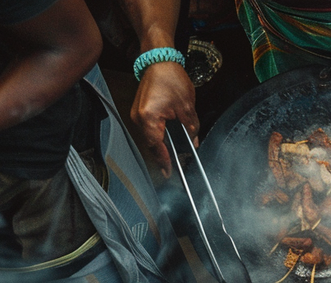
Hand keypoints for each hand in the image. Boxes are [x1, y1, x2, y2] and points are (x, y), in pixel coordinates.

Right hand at [131, 62, 198, 176]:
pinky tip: (165, 142)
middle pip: (151, 144)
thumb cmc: (171, 79)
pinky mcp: (139, 111)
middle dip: (162, 157)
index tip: (169, 173)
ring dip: (159, 147)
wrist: (159, 61)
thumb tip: (193, 143)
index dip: (164, 161)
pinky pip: (148, 129)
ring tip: (170, 159)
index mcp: (149, 118)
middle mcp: (139, 118)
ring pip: (149, 138)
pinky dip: (157, 137)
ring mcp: (137, 114)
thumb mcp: (187, 107)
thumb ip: (191, 128)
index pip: (157, 146)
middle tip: (171, 169)